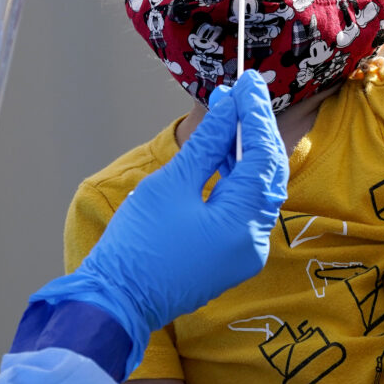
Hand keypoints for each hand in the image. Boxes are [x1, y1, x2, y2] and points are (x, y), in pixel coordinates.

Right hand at [31, 71, 287, 364]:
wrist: (115, 302)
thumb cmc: (136, 244)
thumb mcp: (170, 184)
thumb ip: (207, 143)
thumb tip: (229, 107)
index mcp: (243, 225)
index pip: (263, 157)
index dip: (256, 114)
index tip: (248, 81)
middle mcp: (254, 241)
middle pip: (268, 171)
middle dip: (255, 128)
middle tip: (244, 89)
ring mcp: (245, 251)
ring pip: (257, 188)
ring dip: (244, 149)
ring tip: (227, 110)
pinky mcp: (232, 254)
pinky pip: (244, 206)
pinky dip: (236, 176)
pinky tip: (222, 147)